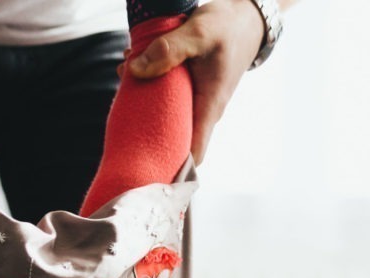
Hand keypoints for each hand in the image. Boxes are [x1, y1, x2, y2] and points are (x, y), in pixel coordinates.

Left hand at [128, 0, 267, 162]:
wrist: (246, 17)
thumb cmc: (229, 27)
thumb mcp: (200, 33)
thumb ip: (169, 50)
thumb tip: (136, 70)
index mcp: (208, 109)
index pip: (193, 155)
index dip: (172, 168)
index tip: (148, 167)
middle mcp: (201, 112)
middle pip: (171, 138)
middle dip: (145, 130)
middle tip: (124, 110)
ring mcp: (194, 102)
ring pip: (164, 115)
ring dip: (143, 103)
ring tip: (127, 80)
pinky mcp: (187, 90)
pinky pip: (164, 98)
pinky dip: (149, 86)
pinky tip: (136, 69)